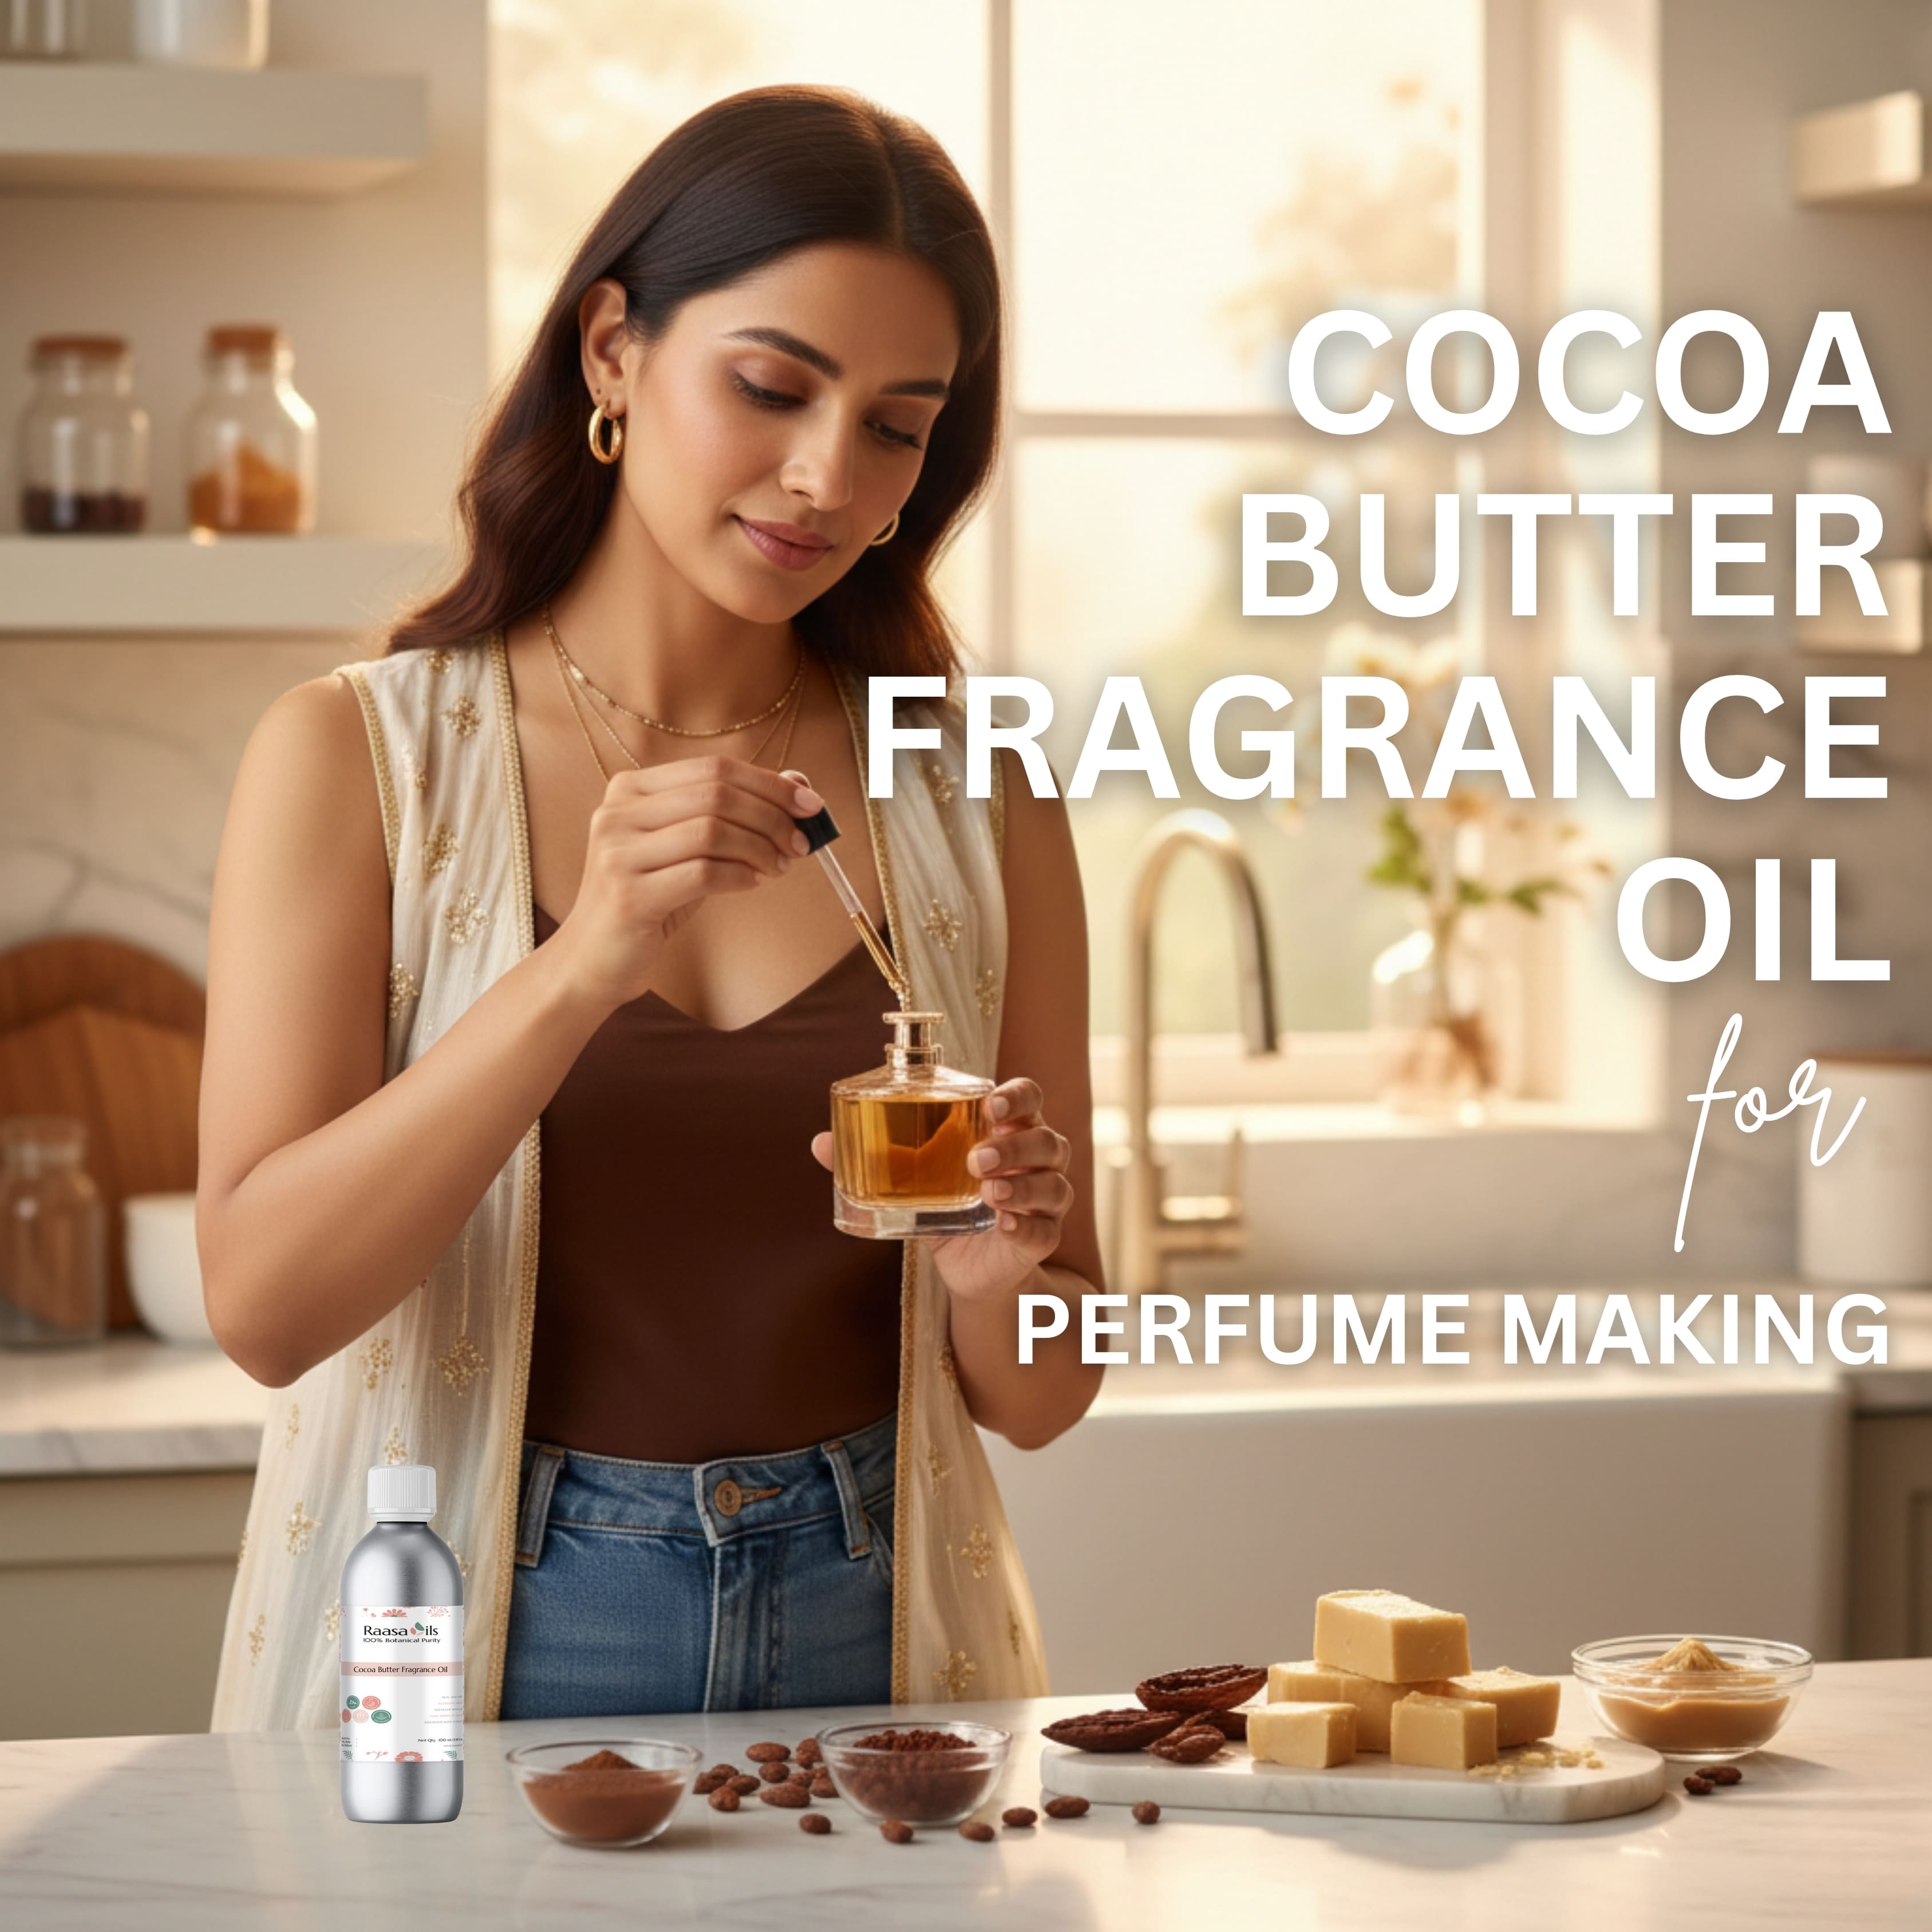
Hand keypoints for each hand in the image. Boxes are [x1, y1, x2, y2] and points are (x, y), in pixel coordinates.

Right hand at [547, 758, 818, 1011]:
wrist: (593, 958)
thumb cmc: (650, 898)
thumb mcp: (689, 848)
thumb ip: (733, 813)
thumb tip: (797, 782)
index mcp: (630, 789)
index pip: (713, 767)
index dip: (770, 782)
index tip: (811, 804)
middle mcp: (617, 812)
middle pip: (716, 794)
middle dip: (772, 816)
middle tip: (800, 843)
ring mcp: (617, 853)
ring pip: (712, 830)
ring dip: (760, 848)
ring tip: (780, 867)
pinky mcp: (628, 895)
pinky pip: (702, 873)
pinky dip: (740, 876)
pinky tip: (752, 884)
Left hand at [810, 1077, 1073, 1303]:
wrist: (967, 1269)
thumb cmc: (946, 1206)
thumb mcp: (912, 1180)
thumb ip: (877, 1159)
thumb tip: (820, 1143)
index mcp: (1007, 1131)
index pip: (1028, 1098)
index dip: (1017, 1096)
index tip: (991, 1104)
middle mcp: (1035, 1161)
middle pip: (1048, 1140)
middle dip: (1015, 1144)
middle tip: (976, 1158)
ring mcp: (1043, 1202)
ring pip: (1055, 1184)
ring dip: (1024, 1185)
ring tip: (989, 1191)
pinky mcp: (1039, 1239)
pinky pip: (1046, 1230)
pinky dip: (1026, 1225)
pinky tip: (1003, 1223)